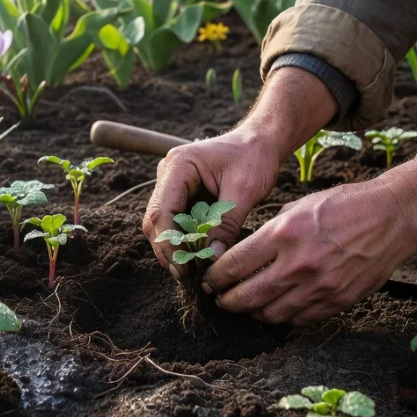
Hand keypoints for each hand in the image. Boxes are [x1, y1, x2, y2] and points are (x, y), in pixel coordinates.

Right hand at [142, 68, 339, 277]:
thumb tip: (211, 257)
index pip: (163, 210)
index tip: (184, 266)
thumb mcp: (244, 190)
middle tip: (185, 275)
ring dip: (174, 247)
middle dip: (168, 249)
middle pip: (156, 219)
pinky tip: (194, 257)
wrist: (261, 142)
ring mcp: (171, 183)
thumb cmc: (254, 158)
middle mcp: (168, 173)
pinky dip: (183, 240)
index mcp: (179, 165)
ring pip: (161, 223)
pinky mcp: (181, 194)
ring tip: (190, 271)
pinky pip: (174, 221)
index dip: (170, 242)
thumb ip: (226, 223)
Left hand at [203, 139, 416, 324]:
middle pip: (246, 296)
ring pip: (270, 314)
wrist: (390, 217)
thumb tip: (241, 255)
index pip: (234, 266)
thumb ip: (269, 233)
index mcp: (284, 234)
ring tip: (245, 305)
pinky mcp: (336, 302)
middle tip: (219, 298)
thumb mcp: (297, 206)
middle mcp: (298, 264)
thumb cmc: (343, 205)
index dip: (215, 277)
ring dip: (251, 312)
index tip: (209, 279)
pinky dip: (281, 316)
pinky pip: (298, 319)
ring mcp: (319, 287)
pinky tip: (274, 308)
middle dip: (226, 300)